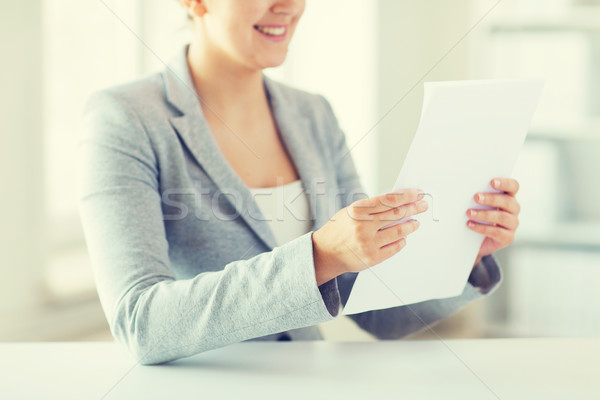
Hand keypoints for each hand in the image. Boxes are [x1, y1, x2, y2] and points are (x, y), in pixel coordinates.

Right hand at [312, 189, 428, 284]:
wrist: (325, 252)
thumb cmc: (340, 229)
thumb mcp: (352, 212)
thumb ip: (372, 208)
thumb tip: (399, 202)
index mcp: (358, 211)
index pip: (388, 200)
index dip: (406, 196)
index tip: (417, 193)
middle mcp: (363, 227)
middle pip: (397, 214)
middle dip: (414, 208)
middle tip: (423, 205)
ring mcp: (368, 244)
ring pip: (399, 232)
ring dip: (411, 226)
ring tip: (415, 222)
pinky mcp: (372, 258)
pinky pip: (395, 247)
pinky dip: (402, 240)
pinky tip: (403, 236)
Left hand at [467, 178, 520, 265]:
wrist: (476, 239)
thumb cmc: (477, 216)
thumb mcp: (477, 204)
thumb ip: (477, 195)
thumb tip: (463, 187)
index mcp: (508, 196)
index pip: (513, 186)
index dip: (505, 183)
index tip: (492, 182)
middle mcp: (513, 209)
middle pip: (507, 201)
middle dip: (491, 198)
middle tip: (476, 197)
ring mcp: (512, 224)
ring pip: (502, 217)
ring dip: (484, 214)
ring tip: (469, 212)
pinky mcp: (507, 238)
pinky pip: (496, 232)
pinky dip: (482, 228)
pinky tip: (470, 224)